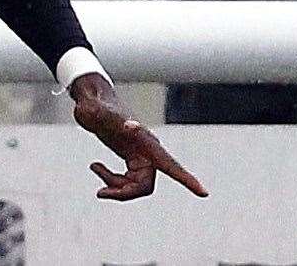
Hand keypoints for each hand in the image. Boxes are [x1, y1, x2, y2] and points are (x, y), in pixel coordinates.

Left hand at [70, 73, 207, 200]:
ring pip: (136, 186)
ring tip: (94, 167)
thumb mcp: (96, 111)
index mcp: (145, 140)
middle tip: (100, 193)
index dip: (186, 179)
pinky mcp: (133, 160)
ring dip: (115, 186)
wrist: (92, 103)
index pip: (170, 163)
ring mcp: (141, 156)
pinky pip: (128, 182)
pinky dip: (112, 181)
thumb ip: (110, 116)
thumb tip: (132, 126)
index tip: (203, 192)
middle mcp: (147, 150)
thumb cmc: (95, 107)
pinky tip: (95, 167)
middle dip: (124, 192)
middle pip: (145, 185)